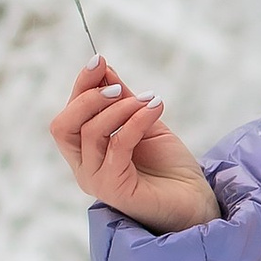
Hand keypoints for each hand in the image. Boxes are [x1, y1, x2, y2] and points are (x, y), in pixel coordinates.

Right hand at [49, 58, 219, 233]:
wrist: (196, 201)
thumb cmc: (169, 166)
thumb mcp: (143, 122)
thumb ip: (122, 100)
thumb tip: (103, 68)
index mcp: (86, 153)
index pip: (68, 116)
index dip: (81, 86)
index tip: (99, 60)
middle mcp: (84, 168)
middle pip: (64, 126)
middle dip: (88, 97)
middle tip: (120, 86)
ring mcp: (97, 180)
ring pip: (91, 133)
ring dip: (121, 108)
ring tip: (149, 100)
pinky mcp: (116, 189)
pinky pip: (118, 146)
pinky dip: (136, 121)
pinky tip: (156, 108)